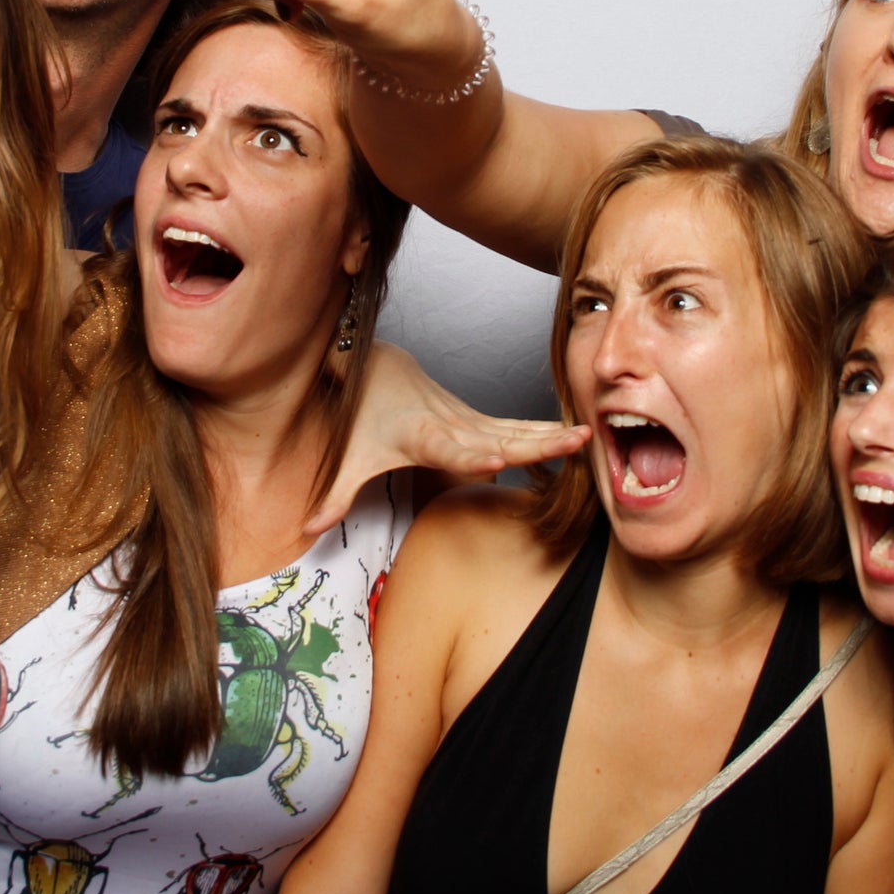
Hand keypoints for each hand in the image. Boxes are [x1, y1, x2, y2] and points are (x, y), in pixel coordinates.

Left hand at [309, 342, 588, 532]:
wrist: (378, 364)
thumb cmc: (363, 413)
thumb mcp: (347, 455)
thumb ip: (332, 494)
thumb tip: (306, 529)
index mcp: (421, 434)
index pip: (450, 448)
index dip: (472, 455)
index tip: (496, 460)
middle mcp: (452, 425)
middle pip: (498, 436)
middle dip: (534, 443)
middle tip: (571, 443)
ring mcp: (470, 420)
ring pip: (514, 428)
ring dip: (549, 434)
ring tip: (587, 438)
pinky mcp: (479, 420)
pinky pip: (516, 426)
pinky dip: (545, 431)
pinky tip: (578, 437)